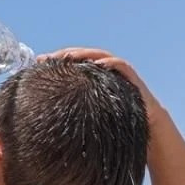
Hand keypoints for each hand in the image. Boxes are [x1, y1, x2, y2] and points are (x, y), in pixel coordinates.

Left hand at [42, 47, 165, 126]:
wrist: (147, 130)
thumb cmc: (116, 124)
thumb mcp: (91, 117)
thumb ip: (74, 113)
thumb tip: (45, 122)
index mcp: (93, 78)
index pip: (72, 64)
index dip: (55, 61)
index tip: (37, 63)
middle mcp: (104, 71)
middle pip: (82, 56)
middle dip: (64, 55)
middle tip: (47, 58)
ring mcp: (118, 72)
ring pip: (99, 56)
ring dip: (83, 55)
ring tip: (67, 57)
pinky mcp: (131, 78)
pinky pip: (121, 65)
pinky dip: (109, 63)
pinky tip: (97, 64)